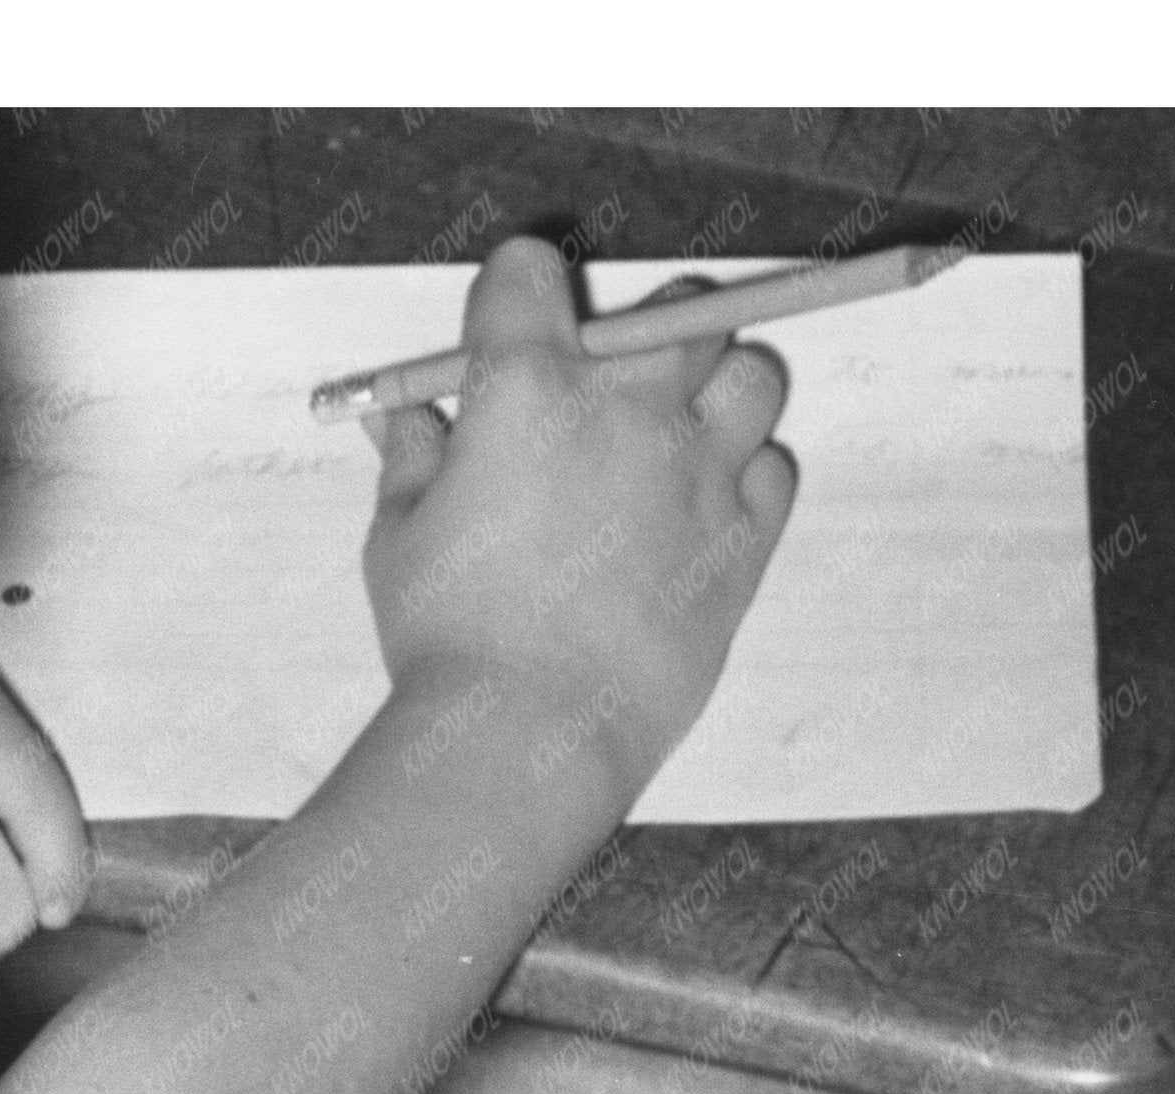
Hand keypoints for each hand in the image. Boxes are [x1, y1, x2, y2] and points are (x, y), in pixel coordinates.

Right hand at [358, 239, 796, 815]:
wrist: (525, 739)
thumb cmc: (449, 642)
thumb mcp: (398, 540)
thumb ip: (413, 459)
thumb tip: (408, 417)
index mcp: (526, 389)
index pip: (530, 272)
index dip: (515, 297)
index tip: (507, 336)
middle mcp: (624, 407)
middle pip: (674, 307)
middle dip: (647, 333)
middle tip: (620, 388)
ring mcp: (695, 468)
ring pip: (751, 373)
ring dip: (721, 392)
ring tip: (681, 442)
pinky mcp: (740, 539)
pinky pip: (776, 468)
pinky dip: (747, 478)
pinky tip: (700, 512)